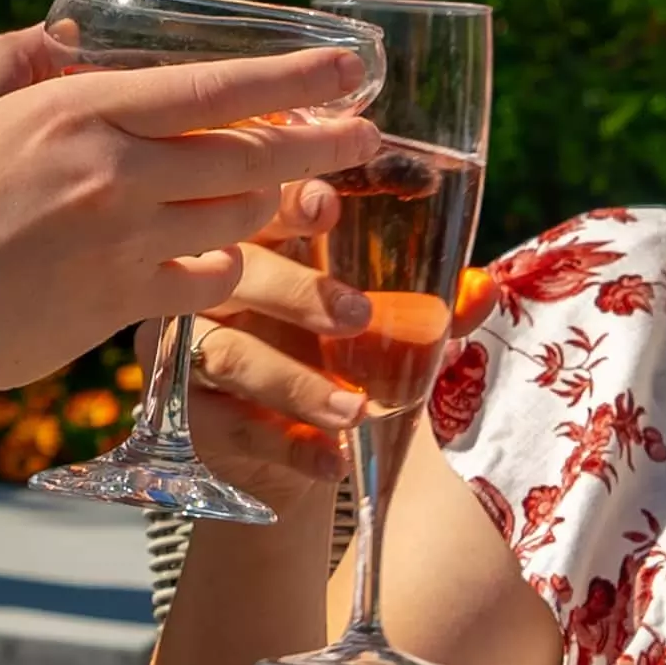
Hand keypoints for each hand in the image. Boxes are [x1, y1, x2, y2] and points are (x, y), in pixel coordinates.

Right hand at [0, 27, 378, 402]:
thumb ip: (19, 58)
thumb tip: (69, 32)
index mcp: (80, 111)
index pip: (214, 88)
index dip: (295, 75)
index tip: (349, 66)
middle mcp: (114, 173)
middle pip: (250, 153)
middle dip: (321, 142)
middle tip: (367, 135)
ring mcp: (124, 242)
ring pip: (240, 216)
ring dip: (279, 204)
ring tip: (308, 193)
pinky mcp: (123, 304)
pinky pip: (210, 281)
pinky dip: (229, 267)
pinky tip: (230, 257)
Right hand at [189, 236, 517, 526]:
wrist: (289, 455)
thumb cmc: (330, 363)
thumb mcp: (381, 333)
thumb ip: (428, 309)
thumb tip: (482, 291)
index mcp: (255, 247)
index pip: (260, 209)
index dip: (288, 202)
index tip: (328, 205)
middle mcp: (208, 289)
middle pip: (237, 274)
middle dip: (297, 292)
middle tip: (358, 317)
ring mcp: (185, 351)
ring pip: (231, 355)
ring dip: (296, 383)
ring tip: (354, 410)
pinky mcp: (183, 416)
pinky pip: (229, 426)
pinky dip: (285, 444)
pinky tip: (331, 462)